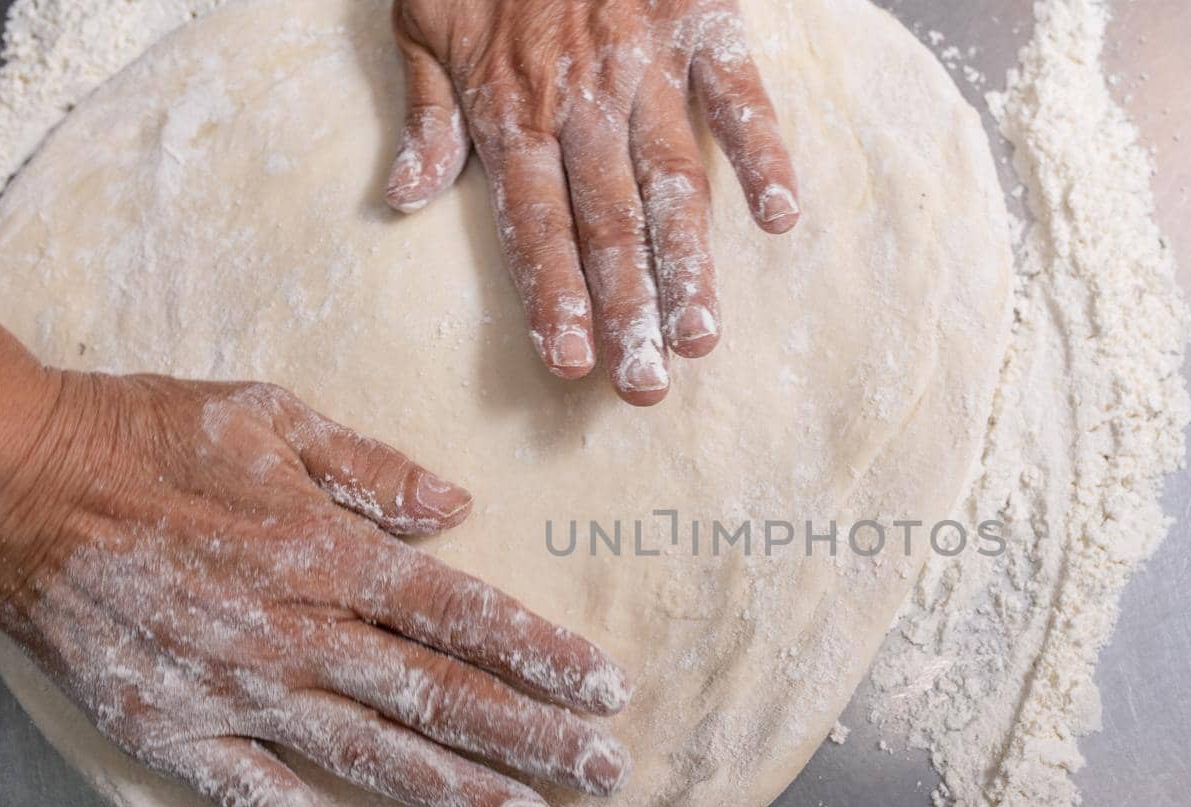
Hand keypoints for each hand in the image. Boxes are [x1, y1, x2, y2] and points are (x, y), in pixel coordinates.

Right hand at [0, 311, 631, 806]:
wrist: (16, 481)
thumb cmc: (148, 434)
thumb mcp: (271, 416)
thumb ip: (371, 467)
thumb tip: (457, 508)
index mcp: (330, 552)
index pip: (464, 616)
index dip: (544, 656)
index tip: (606, 689)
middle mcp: (298, 630)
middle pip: (439, 695)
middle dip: (532, 736)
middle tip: (604, 770)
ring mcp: (237, 689)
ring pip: (371, 754)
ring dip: (455, 793)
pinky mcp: (173, 730)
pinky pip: (256, 797)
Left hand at [384, 0, 799, 405]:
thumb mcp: (419, 19)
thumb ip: (427, 112)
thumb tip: (410, 196)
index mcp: (511, 108)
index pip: (533, 225)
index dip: (553, 298)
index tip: (570, 365)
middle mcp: (580, 101)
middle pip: (607, 224)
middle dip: (627, 311)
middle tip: (648, 385)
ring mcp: (644, 65)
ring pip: (670, 182)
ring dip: (689, 264)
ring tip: (703, 336)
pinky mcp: (699, 23)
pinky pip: (738, 95)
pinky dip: (761, 151)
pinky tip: (781, 215)